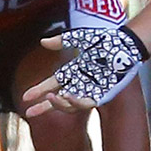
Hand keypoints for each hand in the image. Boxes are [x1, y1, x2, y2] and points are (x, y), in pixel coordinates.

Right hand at [22, 26, 147, 117]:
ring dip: (59, 103)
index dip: (38, 91)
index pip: (52, 84)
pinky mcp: (102, 95)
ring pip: (70, 104)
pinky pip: (86, 103)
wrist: (124, 44)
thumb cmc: (105, 40)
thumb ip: (61, 41)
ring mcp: (90, 90)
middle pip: (57, 99)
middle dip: (43, 107)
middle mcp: (80, 83)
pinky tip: (67, 96)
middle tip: (29, 111)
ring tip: (51, 97)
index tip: (26, 97)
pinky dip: (75, 102)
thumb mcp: (79, 39)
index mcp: (73, 72)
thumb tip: (42, 42)